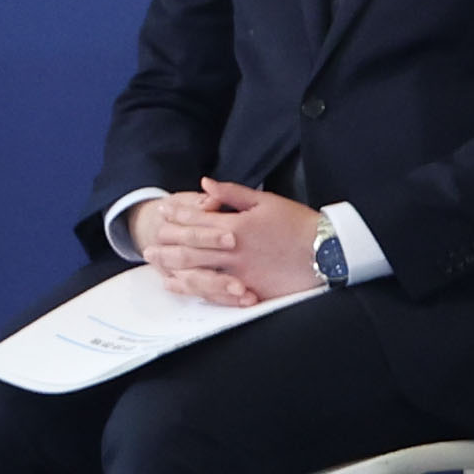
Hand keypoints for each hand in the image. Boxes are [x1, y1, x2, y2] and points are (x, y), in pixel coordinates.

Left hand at [133, 181, 321, 309]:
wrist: (325, 252)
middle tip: (148, 242)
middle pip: (190, 245)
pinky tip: (178, 284)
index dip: (177, 214)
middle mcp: (233, 249)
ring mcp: (238, 271)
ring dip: (171, 264)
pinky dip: (191, 286)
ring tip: (155, 261)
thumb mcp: (266, 201)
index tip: (163, 211)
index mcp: (237, 224)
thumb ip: (232, 194)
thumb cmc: (298, 225)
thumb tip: (206, 184)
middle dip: (166, 242)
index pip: (198, 218)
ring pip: (195, 268)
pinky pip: (211, 289)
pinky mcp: (246, 289)